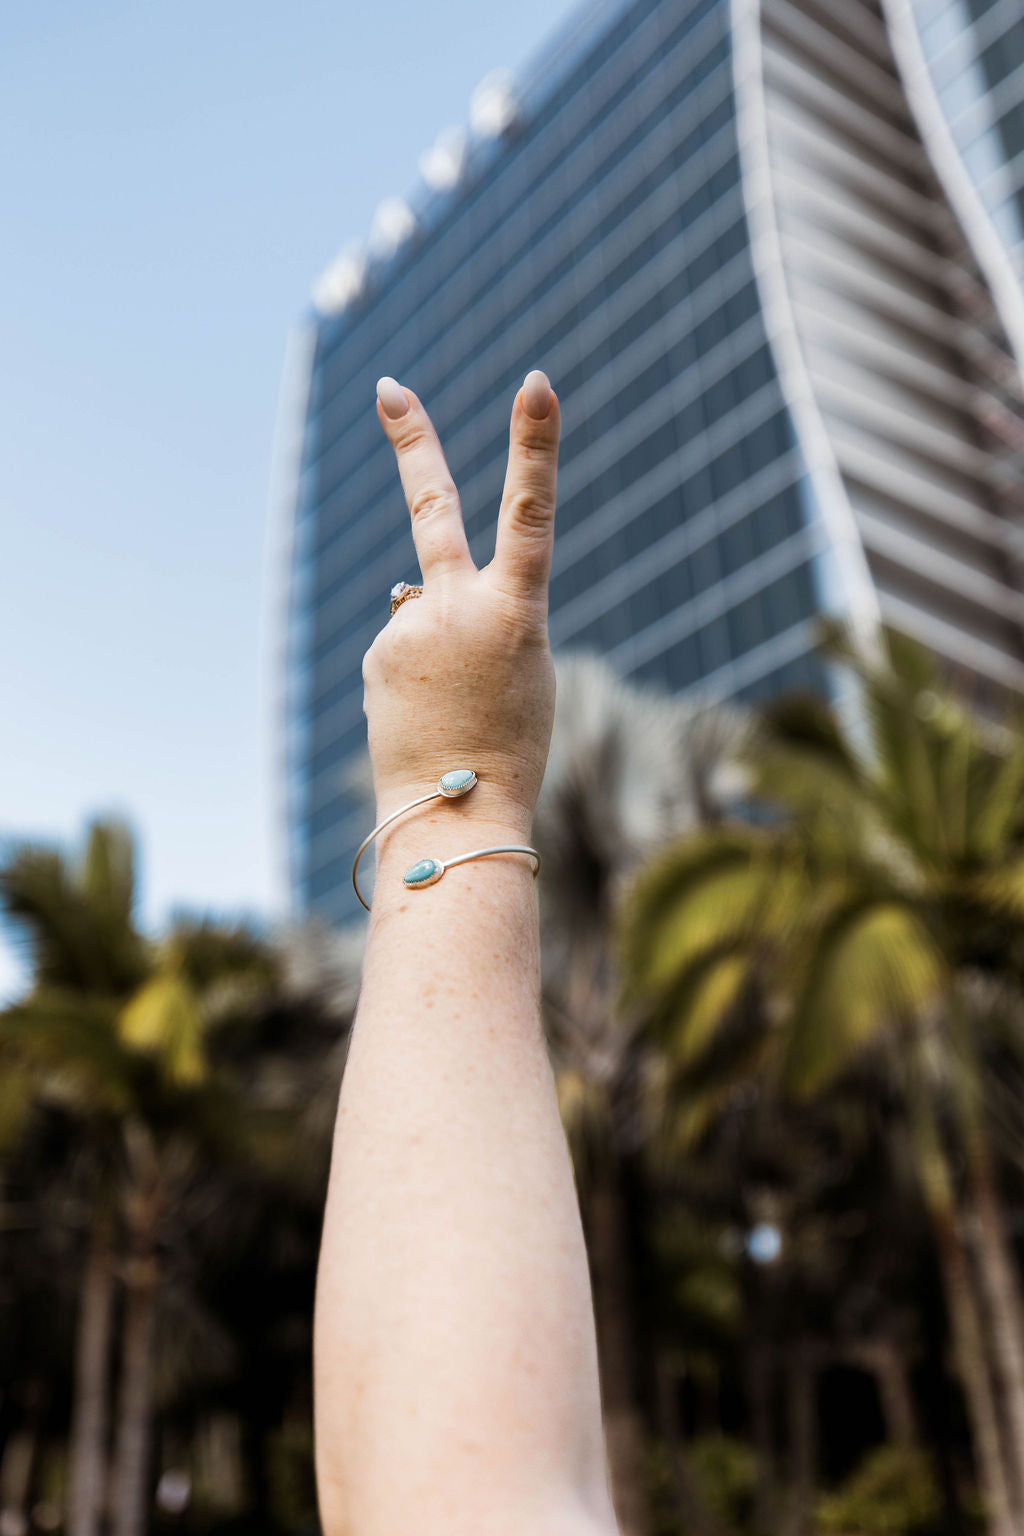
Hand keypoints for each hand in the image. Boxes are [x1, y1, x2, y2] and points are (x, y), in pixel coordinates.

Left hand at [362, 370, 559, 838]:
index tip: (537, 383)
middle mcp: (458, 607)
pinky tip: (426, 712)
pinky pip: (400, 645)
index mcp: (518, 612)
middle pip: (434, 507)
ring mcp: (409, 628)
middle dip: (415, 443)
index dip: (536, 445)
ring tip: (452, 705)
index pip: (531, 512)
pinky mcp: (378, 653)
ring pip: (423, 611)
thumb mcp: (522, 667)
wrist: (457, 813)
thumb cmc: (509, 745)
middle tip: (389, 388)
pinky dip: (413, 672)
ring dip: (436, 648)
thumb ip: (481, 612)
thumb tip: (411, 588)